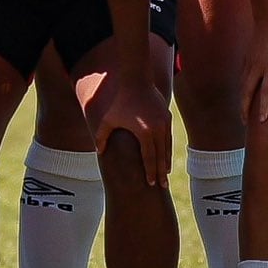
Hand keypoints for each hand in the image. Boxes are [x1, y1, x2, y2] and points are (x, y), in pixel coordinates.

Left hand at [91, 71, 171, 186]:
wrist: (137, 81)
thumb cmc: (120, 101)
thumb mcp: (108, 120)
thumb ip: (102, 136)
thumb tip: (99, 152)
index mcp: (144, 133)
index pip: (149, 158)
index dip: (150, 172)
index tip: (151, 184)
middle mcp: (158, 130)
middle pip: (161, 157)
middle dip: (161, 172)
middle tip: (163, 186)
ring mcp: (165, 124)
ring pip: (167, 148)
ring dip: (166, 162)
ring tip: (165, 174)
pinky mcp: (167, 118)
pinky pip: (168, 138)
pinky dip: (167, 149)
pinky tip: (165, 156)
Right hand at [243, 9, 267, 123]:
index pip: (266, 90)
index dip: (263, 106)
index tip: (262, 120)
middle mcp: (257, 66)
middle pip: (248, 91)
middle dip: (245, 108)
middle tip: (245, 123)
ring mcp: (250, 62)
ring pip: (243, 85)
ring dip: (242, 100)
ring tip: (243, 114)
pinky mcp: (247, 58)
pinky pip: (243, 76)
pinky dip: (243, 87)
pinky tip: (244, 95)